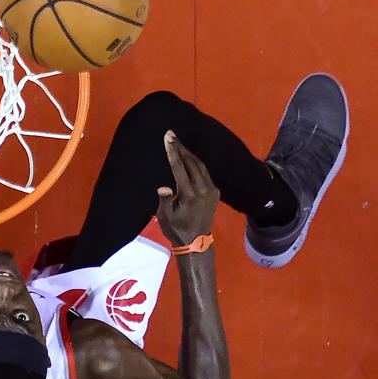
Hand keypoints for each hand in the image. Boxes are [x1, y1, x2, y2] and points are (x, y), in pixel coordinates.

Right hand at [155, 130, 219, 246]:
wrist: (196, 242)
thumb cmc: (175, 229)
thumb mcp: (165, 216)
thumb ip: (164, 200)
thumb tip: (163, 188)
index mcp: (189, 194)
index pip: (179, 167)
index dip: (173, 151)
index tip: (168, 137)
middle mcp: (203, 189)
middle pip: (191, 162)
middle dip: (181, 148)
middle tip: (172, 135)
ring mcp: (211, 190)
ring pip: (200, 166)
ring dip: (190, 154)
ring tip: (179, 144)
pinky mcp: (215, 192)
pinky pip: (205, 173)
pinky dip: (196, 164)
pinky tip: (190, 159)